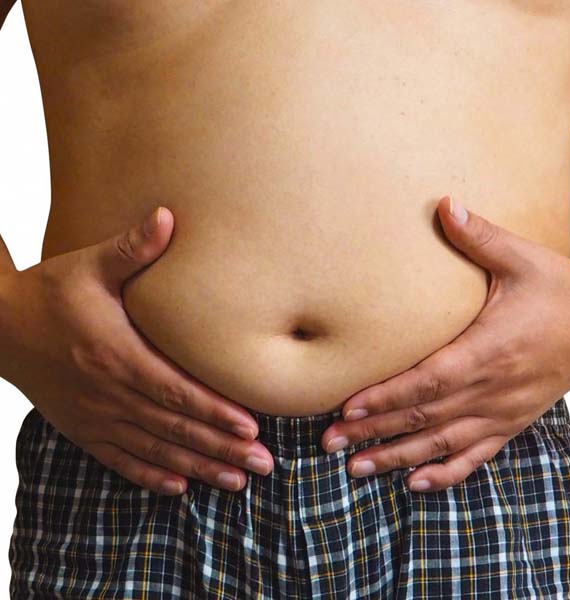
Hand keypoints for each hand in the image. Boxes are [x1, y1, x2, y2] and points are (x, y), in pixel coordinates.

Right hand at [1, 207, 272, 494]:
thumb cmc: (51, 293)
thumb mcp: (89, 265)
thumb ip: (133, 248)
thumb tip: (168, 215)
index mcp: (117, 354)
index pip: (176, 390)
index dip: (214, 411)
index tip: (251, 427)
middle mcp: (110, 393)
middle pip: (175, 428)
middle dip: (222, 448)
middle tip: (263, 465)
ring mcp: (95, 416)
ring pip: (155, 450)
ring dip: (198, 467)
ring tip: (236, 482)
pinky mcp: (82, 429)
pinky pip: (120, 460)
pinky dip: (151, 475)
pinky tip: (179, 487)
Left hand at [321, 196, 569, 492]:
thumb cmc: (561, 291)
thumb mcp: (524, 258)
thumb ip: (480, 236)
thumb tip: (445, 203)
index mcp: (488, 350)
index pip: (427, 380)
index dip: (387, 397)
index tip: (347, 407)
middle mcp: (491, 389)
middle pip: (423, 417)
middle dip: (374, 432)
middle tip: (329, 443)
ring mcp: (501, 412)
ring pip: (441, 443)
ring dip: (397, 458)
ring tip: (356, 469)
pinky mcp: (510, 423)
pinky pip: (475, 456)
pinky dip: (445, 473)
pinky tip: (416, 484)